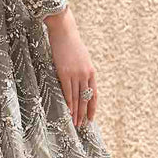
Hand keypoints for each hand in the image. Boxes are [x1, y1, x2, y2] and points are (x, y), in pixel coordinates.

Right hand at [44, 8, 96, 129]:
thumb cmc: (71, 44)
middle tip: (82, 126)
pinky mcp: (64, 73)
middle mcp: (85, 75)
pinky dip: (68, 103)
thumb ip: (82, 71)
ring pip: (77, 98)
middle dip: (84, 113)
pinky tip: (68, 111)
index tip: (91, 118)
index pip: (94, 94)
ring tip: (75, 123)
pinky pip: (67, 91)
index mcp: (91, 72)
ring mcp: (75, 74)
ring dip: (76, 112)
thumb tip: (79, 81)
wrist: (64, 31)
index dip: (92, 108)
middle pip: (86, 98)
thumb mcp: (81, 58)